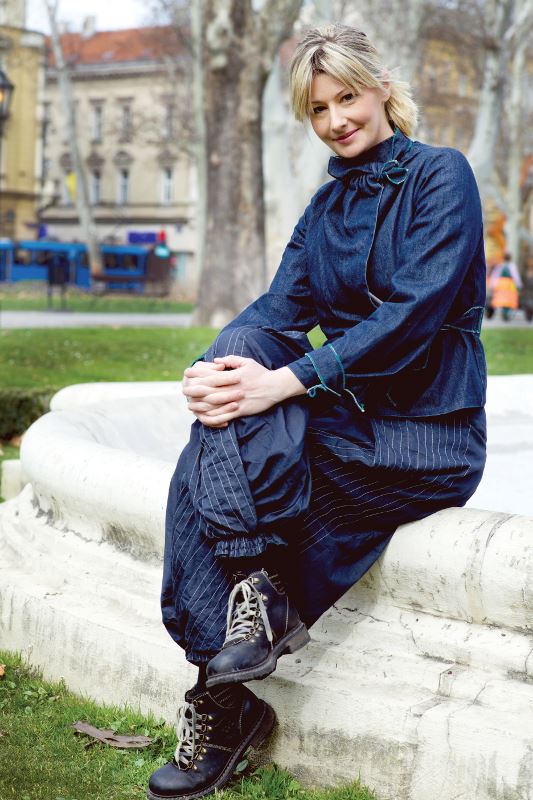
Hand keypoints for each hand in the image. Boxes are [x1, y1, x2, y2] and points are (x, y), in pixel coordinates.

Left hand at [184, 356, 304, 427]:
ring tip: (191, 406)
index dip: (197, 375)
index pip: (210, 375)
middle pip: (208, 390)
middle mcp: (232, 389)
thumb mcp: (246, 362)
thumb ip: (230, 360)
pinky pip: (224, 416)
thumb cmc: (260, 373)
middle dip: (194, 391)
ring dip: (200, 406)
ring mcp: (236, 401)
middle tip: (184, 391)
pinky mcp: (241, 410)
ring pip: (214, 405)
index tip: (187, 374)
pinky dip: (213, 418)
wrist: (275, 387)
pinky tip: (205, 418)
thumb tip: (215, 361)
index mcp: (232, 376)